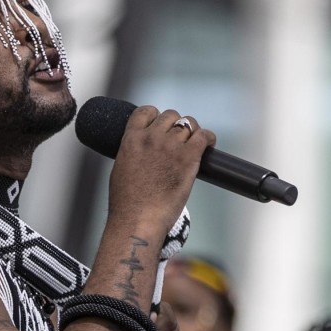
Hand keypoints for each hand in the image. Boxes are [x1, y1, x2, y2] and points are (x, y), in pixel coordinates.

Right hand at [105, 106, 213, 247]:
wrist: (137, 219)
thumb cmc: (127, 204)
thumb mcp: (121, 169)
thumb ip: (132, 152)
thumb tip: (141, 151)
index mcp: (132, 139)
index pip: (146, 111)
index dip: (156, 117)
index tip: (161, 126)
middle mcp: (152, 138)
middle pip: (171, 116)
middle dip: (175, 126)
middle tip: (179, 140)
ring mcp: (171, 146)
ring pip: (188, 124)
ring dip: (192, 133)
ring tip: (194, 144)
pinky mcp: (188, 157)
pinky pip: (204, 136)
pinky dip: (208, 138)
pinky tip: (209, 144)